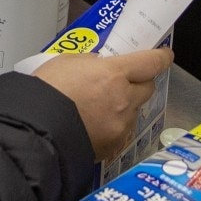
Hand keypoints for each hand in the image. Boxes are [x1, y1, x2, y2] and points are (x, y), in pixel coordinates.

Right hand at [32, 48, 173, 160]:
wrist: (36, 131)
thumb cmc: (45, 93)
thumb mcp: (66, 62)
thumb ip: (91, 62)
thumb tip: (101, 66)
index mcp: (113, 74)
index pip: (151, 62)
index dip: (160, 57)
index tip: (163, 55)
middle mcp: (124, 100)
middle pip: (147, 88)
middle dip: (139, 83)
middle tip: (123, 82)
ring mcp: (121, 125)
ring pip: (133, 112)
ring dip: (122, 108)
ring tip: (96, 109)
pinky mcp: (114, 146)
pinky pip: (121, 133)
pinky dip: (112, 128)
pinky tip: (92, 126)